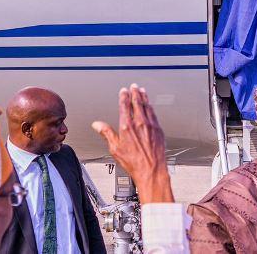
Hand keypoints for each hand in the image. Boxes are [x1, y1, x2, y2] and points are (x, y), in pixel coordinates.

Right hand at [92, 84, 173, 203]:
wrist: (151, 170)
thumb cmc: (134, 162)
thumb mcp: (115, 148)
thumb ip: (106, 133)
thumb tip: (97, 125)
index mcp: (127, 126)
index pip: (125, 105)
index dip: (124, 96)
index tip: (123, 90)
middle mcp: (140, 123)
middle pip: (137, 102)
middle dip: (135, 92)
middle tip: (134, 86)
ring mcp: (151, 125)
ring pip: (147, 106)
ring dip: (144, 97)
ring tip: (142, 91)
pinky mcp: (159, 129)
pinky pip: (154, 113)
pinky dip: (151, 106)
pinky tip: (150, 105)